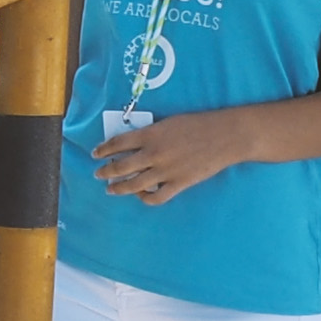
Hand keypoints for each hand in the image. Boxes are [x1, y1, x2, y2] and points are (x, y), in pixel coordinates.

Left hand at [89, 109, 244, 206]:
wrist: (224, 136)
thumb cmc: (199, 124)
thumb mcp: (169, 122)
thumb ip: (151, 134)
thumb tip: (134, 145)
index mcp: (150, 135)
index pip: (118, 143)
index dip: (103, 150)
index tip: (96, 154)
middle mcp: (153, 154)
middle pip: (120, 166)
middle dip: (105, 172)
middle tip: (98, 174)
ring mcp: (165, 171)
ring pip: (133, 185)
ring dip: (118, 188)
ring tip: (111, 189)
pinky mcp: (178, 184)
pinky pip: (155, 197)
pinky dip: (144, 198)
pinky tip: (141, 194)